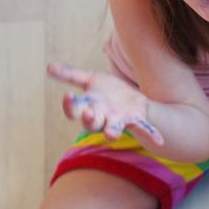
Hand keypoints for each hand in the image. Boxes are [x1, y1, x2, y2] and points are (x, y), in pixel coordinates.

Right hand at [46, 62, 164, 147]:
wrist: (131, 100)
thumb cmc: (107, 92)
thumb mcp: (91, 80)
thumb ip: (71, 75)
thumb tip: (49, 66)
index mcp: (89, 108)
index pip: (75, 110)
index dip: (71, 105)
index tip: (68, 96)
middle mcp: (102, 118)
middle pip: (91, 123)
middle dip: (90, 119)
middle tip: (90, 114)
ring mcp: (119, 121)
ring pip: (112, 129)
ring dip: (111, 131)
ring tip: (111, 134)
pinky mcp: (136, 120)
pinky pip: (143, 129)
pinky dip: (151, 135)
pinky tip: (159, 141)